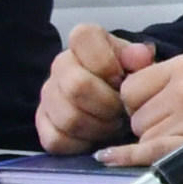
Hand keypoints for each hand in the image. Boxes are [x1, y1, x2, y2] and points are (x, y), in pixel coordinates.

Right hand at [36, 23, 136, 156]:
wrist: (117, 101)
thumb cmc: (129, 79)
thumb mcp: (140, 64)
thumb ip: (140, 59)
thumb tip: (139, 56)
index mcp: (84, 42)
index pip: (83, 38)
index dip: (105, 62)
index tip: (121, 79)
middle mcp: (61, 63)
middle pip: (77, 86)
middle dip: (107, 105)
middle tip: (121, 112)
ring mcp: (48, 93)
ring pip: (68, 118)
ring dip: (98, 128)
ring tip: (112, 126)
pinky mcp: (42, 121)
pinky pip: (55, 139)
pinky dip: (80, 145)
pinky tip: (94, 139)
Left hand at [105, 48, 182, 167]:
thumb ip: (170, 76)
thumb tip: (134, 95)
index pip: (131, 88)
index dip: (137, 101)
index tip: (153, 106)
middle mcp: (182, 92)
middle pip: (136, 115)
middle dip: (147, 121)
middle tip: (178, 122)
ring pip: (143, 136)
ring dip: (155, 139)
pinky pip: (150, 153)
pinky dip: (128, 157)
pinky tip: (108, 158)